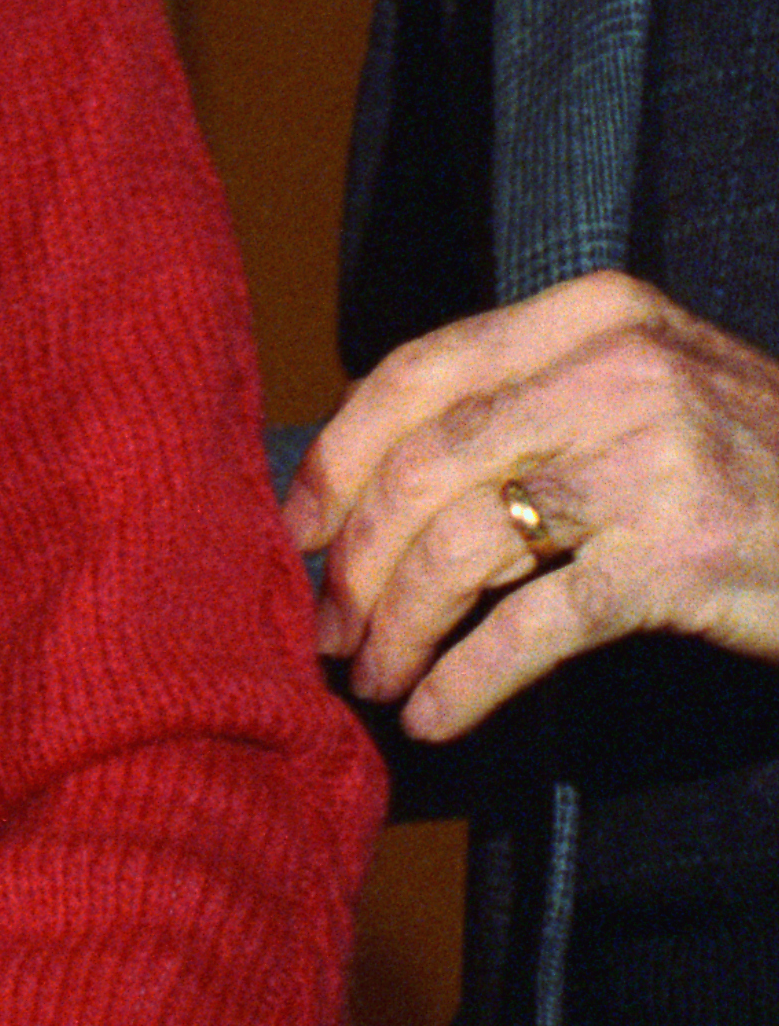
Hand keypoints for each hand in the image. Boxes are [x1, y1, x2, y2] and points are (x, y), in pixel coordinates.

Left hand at [289, 272, 778, 739]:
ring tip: (372, 674)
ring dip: (396, 623)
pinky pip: (534, 625)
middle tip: (318, 624)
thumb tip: (372, 477)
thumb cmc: (756, 467)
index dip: (338, 455)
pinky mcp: (681, 556)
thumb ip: (532, 401)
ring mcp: (655, 459)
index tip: (293, 527)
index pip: (418, 370)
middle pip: (425, 463)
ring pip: (465, 543)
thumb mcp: (649, 389)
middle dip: (349, 556)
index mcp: (595, 312)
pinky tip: (433, 713)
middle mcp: (620, 368)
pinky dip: (465, 677)